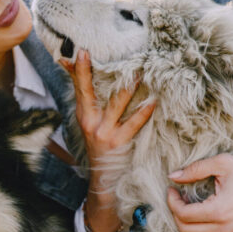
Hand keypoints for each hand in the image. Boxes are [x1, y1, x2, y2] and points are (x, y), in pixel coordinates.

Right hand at [62, 50, 154, 231]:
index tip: (82, 51)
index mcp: (83, 115)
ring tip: (139, 71)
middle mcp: (90, 122)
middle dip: (89, 72)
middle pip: (88, 92)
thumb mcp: (90, 124)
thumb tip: (91, 83)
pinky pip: (133, 124)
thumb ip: (91, 102)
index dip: (79, 70)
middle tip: (98, 53)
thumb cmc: (100, 146)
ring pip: (115, 104)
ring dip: (127, 87)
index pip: (78, 88)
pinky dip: (144, 112)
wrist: (104, 180)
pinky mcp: (118, 142)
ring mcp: (103, 132)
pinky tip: (153, 102)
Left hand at [167, 117, 232, 231]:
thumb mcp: (221, 164)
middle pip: (185, 231)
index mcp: (220, 211)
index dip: (172, 201)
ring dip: (188, 221)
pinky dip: (202, 226)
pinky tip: (205, 209)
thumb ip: (194, 170)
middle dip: (176, 213)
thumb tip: (172, 177)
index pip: (183, 215)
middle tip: (177, 197)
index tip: (171, 189)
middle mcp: (226, 228)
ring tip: (190, 202)